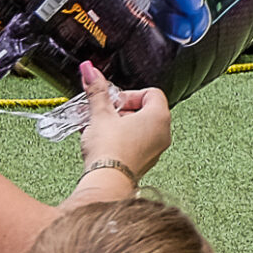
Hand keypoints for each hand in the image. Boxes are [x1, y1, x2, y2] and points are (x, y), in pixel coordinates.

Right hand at [78, 62, 171, 179]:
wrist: (105, 182)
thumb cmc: (109, 151)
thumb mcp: (100, 114)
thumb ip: (96, 90)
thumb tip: (90, 70)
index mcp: (159, 117)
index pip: (151, 92)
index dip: (129, 94)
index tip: (113, 102)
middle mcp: (163, 133)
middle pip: (144, 110)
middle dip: (121, 111)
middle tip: (104, 115)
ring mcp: (155, 150)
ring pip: (138, 129)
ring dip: (118, 126)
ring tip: (99, 129)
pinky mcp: (143, 163)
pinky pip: (135, 145)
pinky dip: (120, 141)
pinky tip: (102, 144)